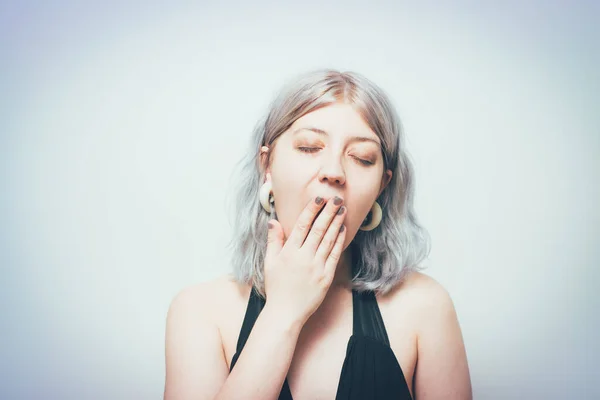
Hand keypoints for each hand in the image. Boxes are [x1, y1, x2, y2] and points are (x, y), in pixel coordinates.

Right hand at [263, 196, 346, 327]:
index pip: (302, 225)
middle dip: (328, 212)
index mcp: (289, 252)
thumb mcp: (270, 262)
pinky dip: (339, 241)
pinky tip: (342, 230)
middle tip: (336, 199)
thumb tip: (274, 221)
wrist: (286, 312)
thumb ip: (274, 240)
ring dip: (336, 223)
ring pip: (328, 240)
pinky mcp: (326, 277)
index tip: (319, 198)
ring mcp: (317, 267)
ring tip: (342, 210)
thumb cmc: (276, 287)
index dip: (311, 210)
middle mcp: (304, 257)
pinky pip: (334, 255)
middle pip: (318, 229)